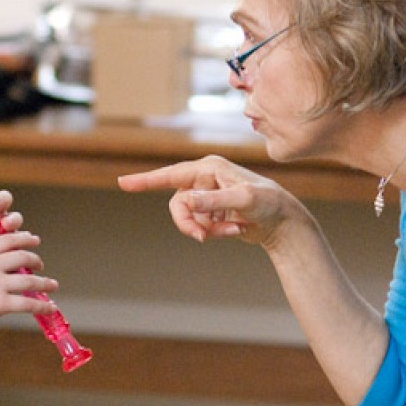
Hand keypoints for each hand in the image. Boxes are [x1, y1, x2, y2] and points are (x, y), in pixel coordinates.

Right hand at [0, 230, 56, 338]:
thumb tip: (0, 270)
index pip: (8, 240)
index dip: (24, 239)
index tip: (34, 240)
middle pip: (23, 257)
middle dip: (36, 261)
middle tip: (41, 265)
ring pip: (30, 281)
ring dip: (45, 283)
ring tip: (52, 285)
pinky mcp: (0, 304)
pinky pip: (28, 304)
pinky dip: (42, 307)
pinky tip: (49, 308)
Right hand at [118, 155, 303, 247]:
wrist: (283, 222)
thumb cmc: (268, 204)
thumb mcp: (243, 200)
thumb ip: (213, 200)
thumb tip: (186, 201)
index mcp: (209, 168)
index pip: (171, 174)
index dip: (146, 181)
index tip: (122, 183)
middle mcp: (205, 179)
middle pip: (177, 205)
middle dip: (188, 223)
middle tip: (202, 238)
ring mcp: (208, 196)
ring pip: (188, 218)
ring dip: (208, 229)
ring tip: (232, 229)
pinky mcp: (213, 211)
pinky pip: (201, 226)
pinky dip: (216, 232)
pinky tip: (236, 229)